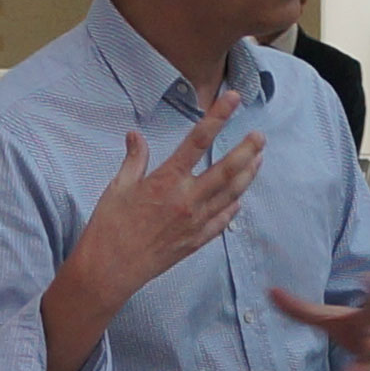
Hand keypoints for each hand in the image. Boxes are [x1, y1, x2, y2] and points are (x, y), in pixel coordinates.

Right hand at [67, 92, 262, 301]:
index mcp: (166, 181)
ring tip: (259, 160)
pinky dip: (233, 207)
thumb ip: (134, 159)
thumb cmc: (109, 228)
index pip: (197, 140)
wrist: (109, 270)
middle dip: (247, 150)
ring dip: (247, 175)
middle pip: (226, 169)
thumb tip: (135, 136)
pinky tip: (239, 199)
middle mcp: (186, 200)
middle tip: (260, 136)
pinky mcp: (196, 241)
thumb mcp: (118, 187)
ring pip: (231, 194)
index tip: (233, 99)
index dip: (218, 116)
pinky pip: (222, 221)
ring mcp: (195, 222)